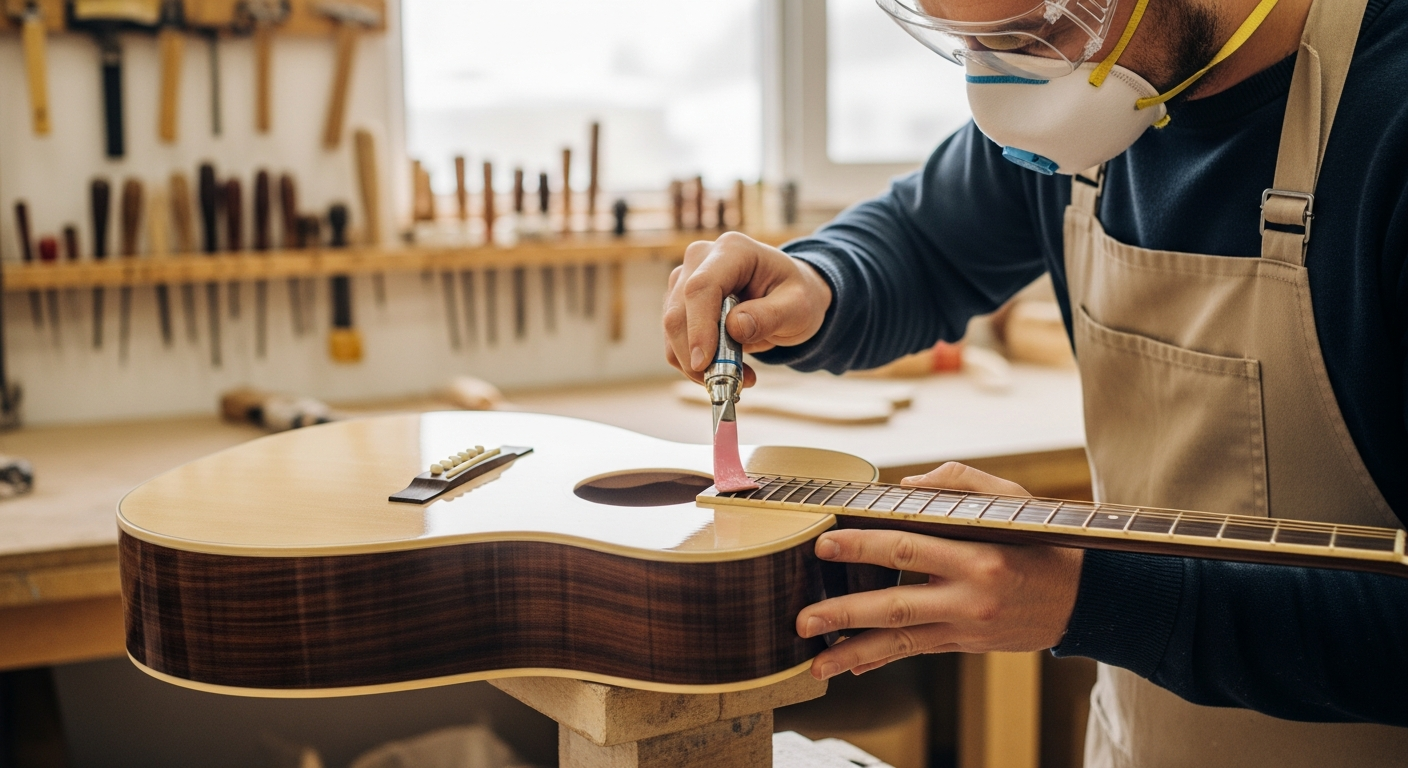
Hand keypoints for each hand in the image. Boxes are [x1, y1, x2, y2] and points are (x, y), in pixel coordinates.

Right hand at [663, 232, 832, 384]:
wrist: (788, 296)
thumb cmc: (796, 296)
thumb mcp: (798, 307)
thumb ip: (769, 316)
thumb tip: (734, 328)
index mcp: (732, 250)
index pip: (701, 287)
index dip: (698, 327)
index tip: (704, 363)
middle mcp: (701, 259)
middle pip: (678, 311)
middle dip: (695, 354)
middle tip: (726, 383)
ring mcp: (685, 280)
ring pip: (671, 330)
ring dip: (695, 364)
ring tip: (738, 378)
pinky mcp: (679, 303)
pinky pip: (675, 340)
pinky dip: (695, 364)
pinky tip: (727, 370)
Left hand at [797, 462, 1084, 678]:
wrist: (1086, 599)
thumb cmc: (1042, 540)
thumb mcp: (1010, 499)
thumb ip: (958, 483)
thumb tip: (904, 489)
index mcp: (979, 555)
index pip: (910, 548)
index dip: (864, 547)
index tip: (824, 545)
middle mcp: (970, 597)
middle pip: (896, 604)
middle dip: (845, 612)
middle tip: (804, 617)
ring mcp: (966, 627)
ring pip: (901, 641)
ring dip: (854, 653)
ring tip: (815, 662)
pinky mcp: (965, 644)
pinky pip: (916, 651)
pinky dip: (882, 658)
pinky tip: (852, 667)